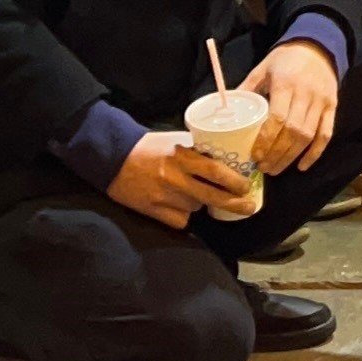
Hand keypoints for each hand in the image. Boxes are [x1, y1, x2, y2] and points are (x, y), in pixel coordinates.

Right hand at [109, 129, 257, 230]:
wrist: (112, 158)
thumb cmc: (147, 146)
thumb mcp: (174, 140)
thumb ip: (196, 150)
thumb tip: (223, 157)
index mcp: (182, 156)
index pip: (215, 171)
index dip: (235, 181)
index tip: (248, 186)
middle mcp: (175, 178)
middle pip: (213, 196)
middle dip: (235, 203)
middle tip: (249, 206)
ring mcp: (164, 196)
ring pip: (196, 207)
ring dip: (204, 203)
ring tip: (202, 195)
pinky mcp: (153, 211)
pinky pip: (180, 220)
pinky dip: (185, 215)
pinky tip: (182, 206)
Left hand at [252, 38, 341, 173]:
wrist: (317, 46)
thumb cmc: (286, 59)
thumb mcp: (263, 68)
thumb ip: (247, 88)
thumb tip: (227, 108)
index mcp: (286, 84)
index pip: (277, 118)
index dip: (266, 140)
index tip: (255, 155)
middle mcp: (306, 94)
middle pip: (293, 131)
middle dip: (277, 153)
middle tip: (263, 167)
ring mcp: (322, 102)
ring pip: (308, 136)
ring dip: (291, 157)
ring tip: (275, 168)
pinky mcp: (333, 107)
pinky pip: (325, 134)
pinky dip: (315, 153)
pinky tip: (303, 166)